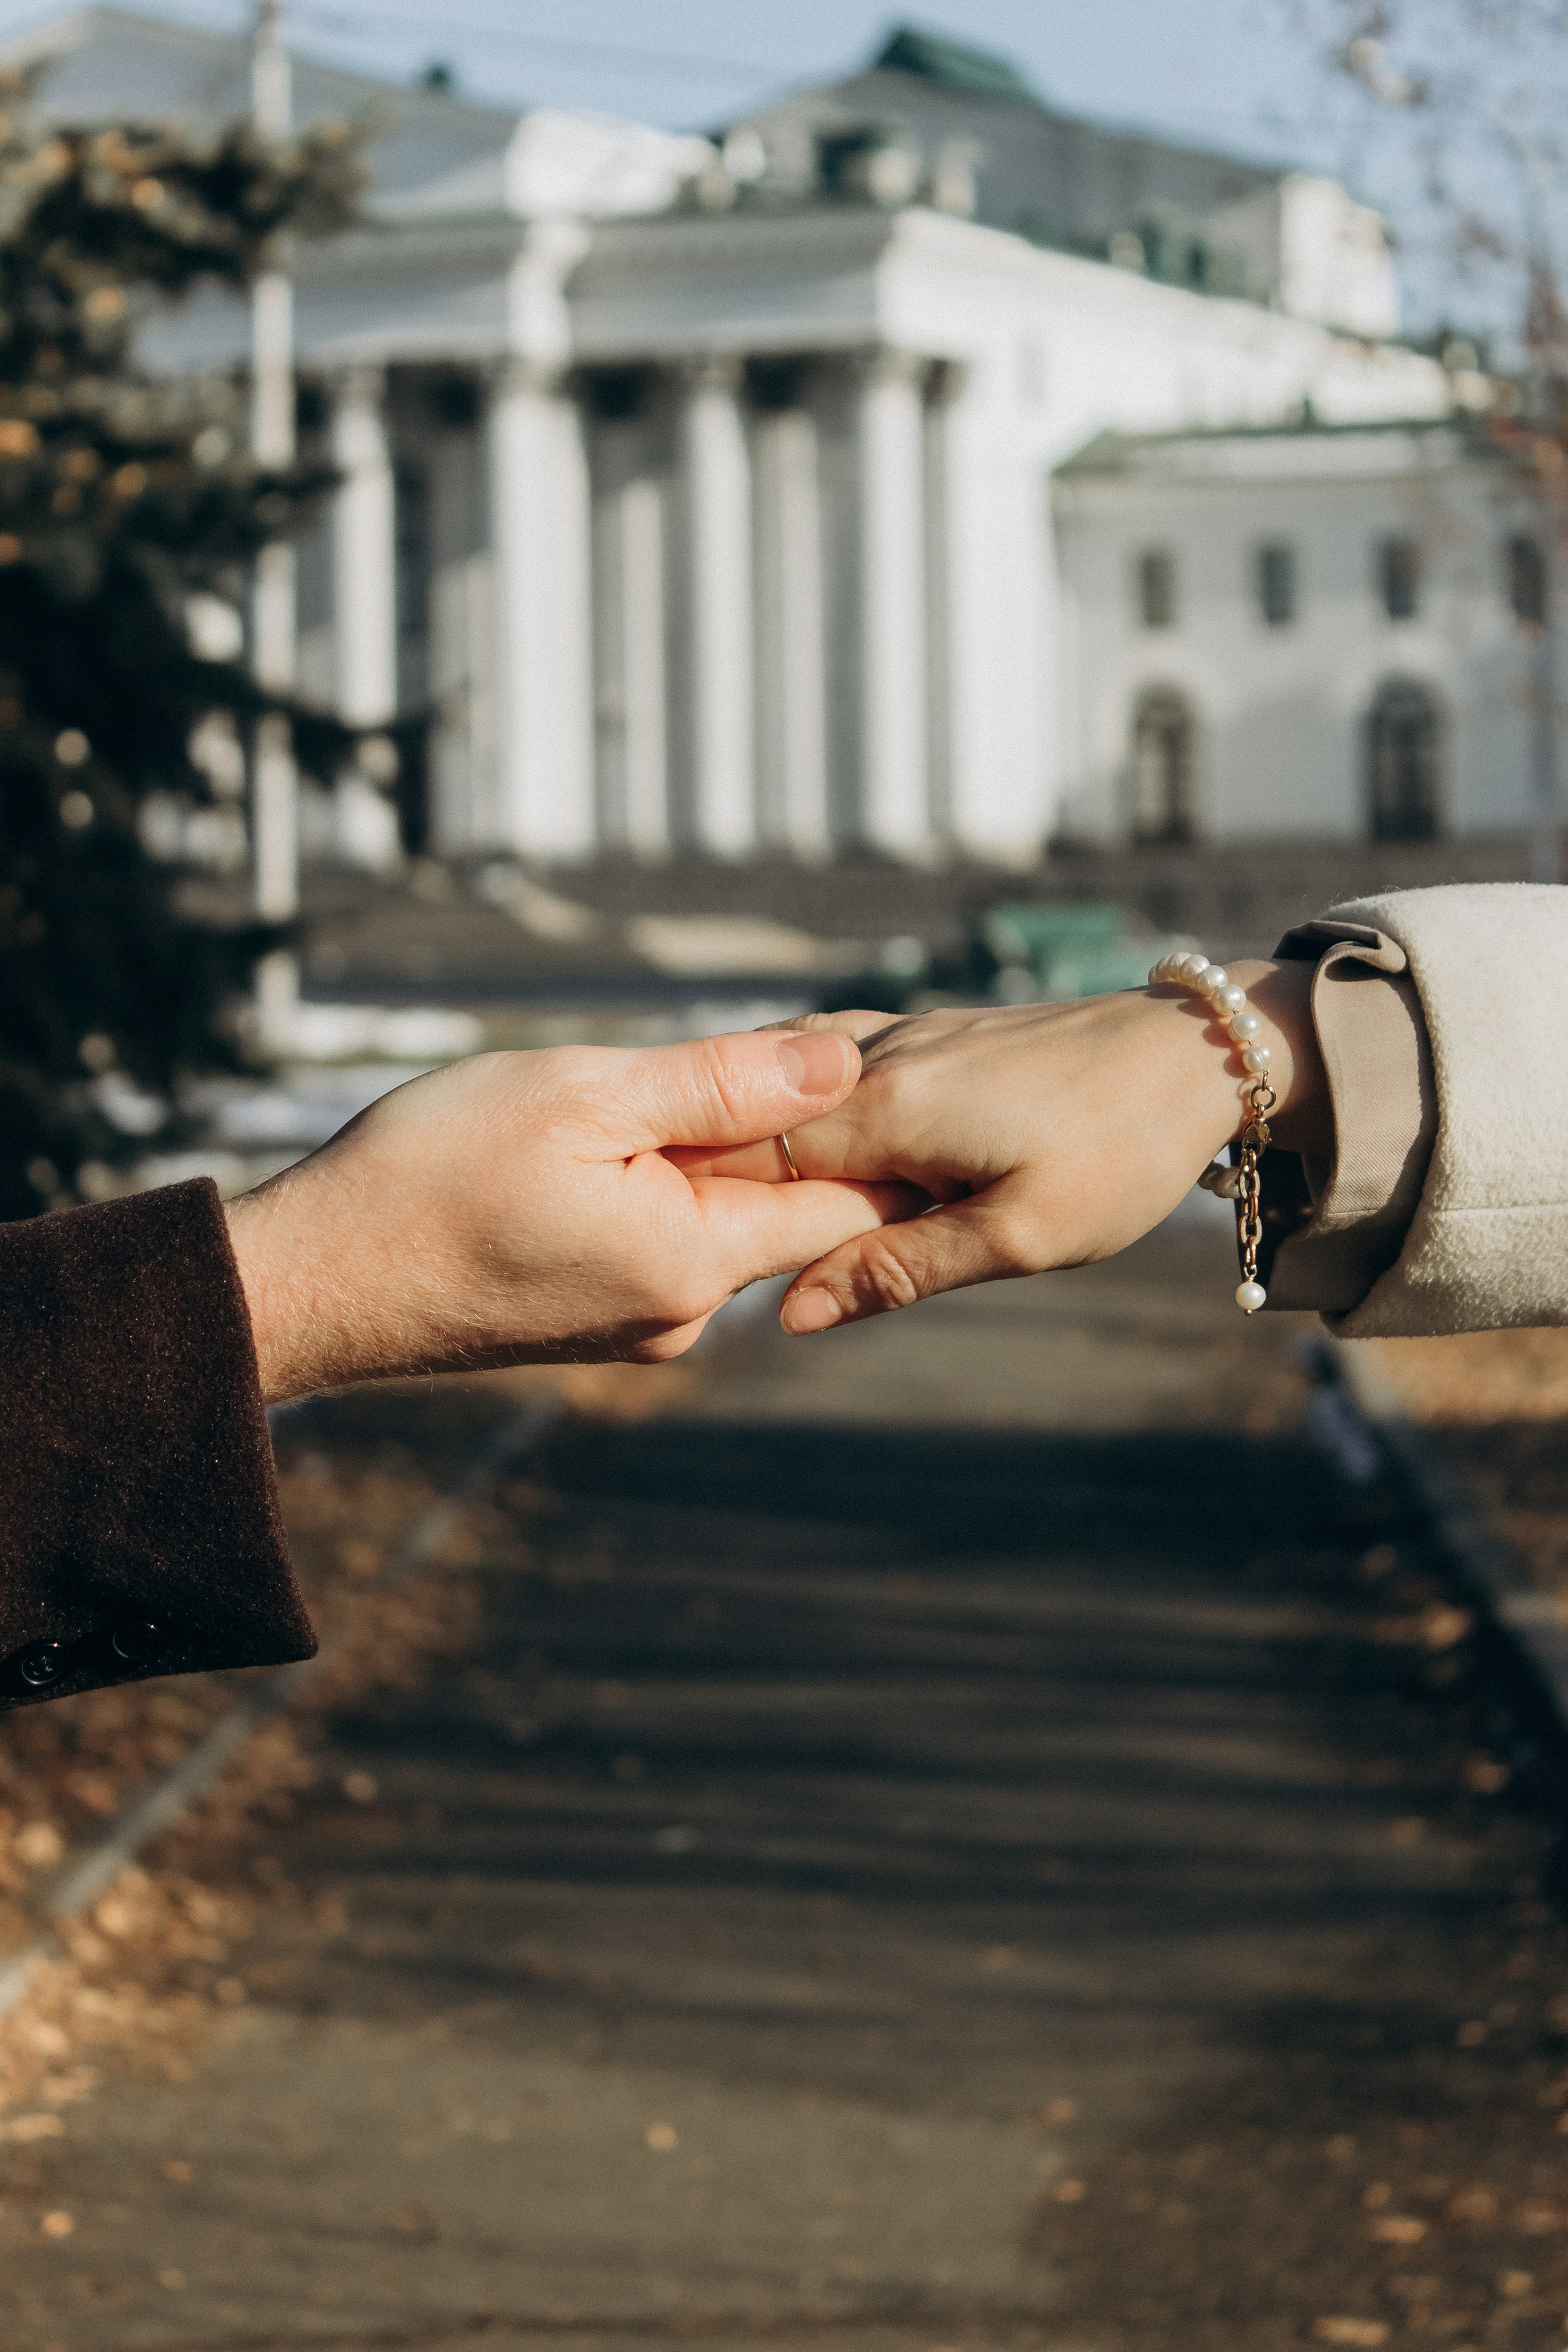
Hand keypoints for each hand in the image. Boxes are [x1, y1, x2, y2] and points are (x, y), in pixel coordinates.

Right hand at [225, 1029, 916, 1400]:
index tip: (898, 1065)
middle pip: (786, 1207)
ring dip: (711, 1153)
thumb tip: (842, 1064)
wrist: (313, 1280)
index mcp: (693, 1256)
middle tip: (772, 1047)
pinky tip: (603, 1147)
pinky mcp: (596, 1323)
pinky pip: (666, 1242)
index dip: (878, 1130)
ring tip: (654, 1092)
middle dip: (788, 1129)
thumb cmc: (429, 1174)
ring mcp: (639, 1325)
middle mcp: (683, 1311)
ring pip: (720, 1219)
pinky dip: (660, 1187)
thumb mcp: (581, 1094)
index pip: (845, 1201)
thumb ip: (719, 1082)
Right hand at [669, 961, 1327, 1332]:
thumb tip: (789, 1315)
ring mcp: (902, 1041)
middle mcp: (876, 1064)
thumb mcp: (1020, 1236)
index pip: (748, 1163)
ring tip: (725, 1209)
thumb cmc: (1120, 1153)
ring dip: (759, 1150)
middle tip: (672, 1241)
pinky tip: (797, 1145)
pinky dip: (804, 1113)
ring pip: (791, 1099)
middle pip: (758, 1129)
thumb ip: (897, 1270)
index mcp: (884, 1112)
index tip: (658, 1253)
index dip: (700, 1211)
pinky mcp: (929, 1037)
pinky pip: (834, 1073)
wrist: (1200, 1051)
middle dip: (717, 1183)